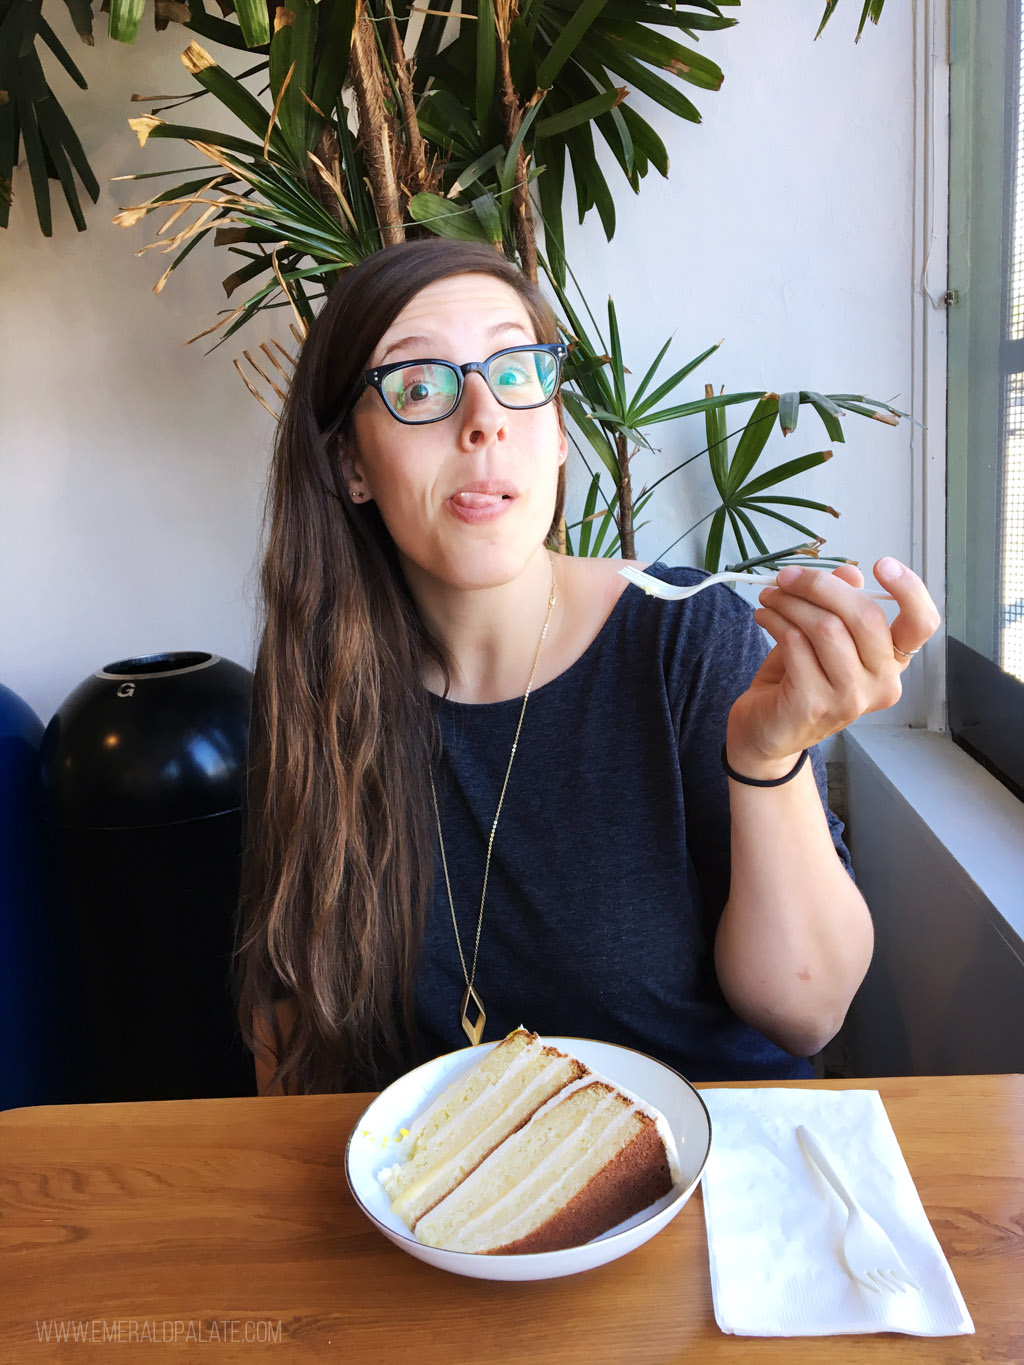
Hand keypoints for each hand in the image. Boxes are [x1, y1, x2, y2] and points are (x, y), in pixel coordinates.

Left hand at [725, 557, 940, 778]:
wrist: (766, 731)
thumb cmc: (798, 680)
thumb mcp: (824, 637)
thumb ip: (840, 606)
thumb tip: (850, 575)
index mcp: (892, 664)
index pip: (922, 624)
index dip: (910, 590)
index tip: (882, 563)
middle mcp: (881, 684)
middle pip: (866, 617)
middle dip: (822, 585)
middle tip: (789, 576)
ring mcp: (850, 698)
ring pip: (826, 627)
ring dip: (791, 602)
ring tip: (770, 597)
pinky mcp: (814, 703)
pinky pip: (795, 643)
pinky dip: (775, 621)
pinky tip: (764, 617)